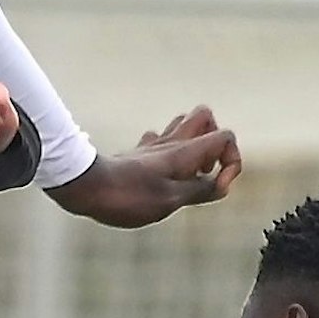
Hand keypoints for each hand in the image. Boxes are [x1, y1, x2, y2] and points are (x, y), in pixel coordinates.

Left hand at [46, 106, 241, 228]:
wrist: (85, 187)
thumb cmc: (127, 196)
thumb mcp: (170, 201)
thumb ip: (200, 191)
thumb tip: (222, 185)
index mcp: (184, 152)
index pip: (226, 136)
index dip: (233, 162)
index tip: (218, 186)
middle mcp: (170, 141)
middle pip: (204, 116)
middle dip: (216, 142)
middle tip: (206, 171)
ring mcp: (152, 145)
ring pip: (181, 124)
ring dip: (194, 145)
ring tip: (189, 174)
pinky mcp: (137, 153)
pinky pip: (158, 140)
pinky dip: (168, 152)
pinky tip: (162, 174)